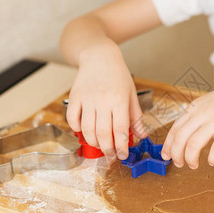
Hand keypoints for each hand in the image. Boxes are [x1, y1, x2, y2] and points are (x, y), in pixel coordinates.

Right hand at [66, 40, 146, 159]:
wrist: (100, 57)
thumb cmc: (118, 76)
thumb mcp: (131, 95)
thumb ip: (135, 117)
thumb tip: (141, 136)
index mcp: (119, 100)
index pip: (120, 130)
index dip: (122, 146)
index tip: (123, 155)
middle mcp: (102, 100)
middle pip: (102, 133)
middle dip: (107, 149)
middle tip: (111, 155)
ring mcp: (86, 99)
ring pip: (86, 130)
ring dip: (93, 143)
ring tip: (100, 145)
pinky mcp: (74, 97)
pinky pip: (72, 119)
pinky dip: (77, 130)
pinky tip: (84, 132)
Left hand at [161, 74, 213, 167]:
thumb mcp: (206, 103)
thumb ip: (195, 117)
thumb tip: (186, 137)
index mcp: (194, 108)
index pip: (174, 129)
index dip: (168, 145)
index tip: (166, 156)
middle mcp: (201, 114)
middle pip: (180, 139)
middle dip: (176, 155)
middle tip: (180, 164)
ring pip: (193, 145)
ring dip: (190, 159)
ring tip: (193, 165)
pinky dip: (212, 158)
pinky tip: (213, 161)